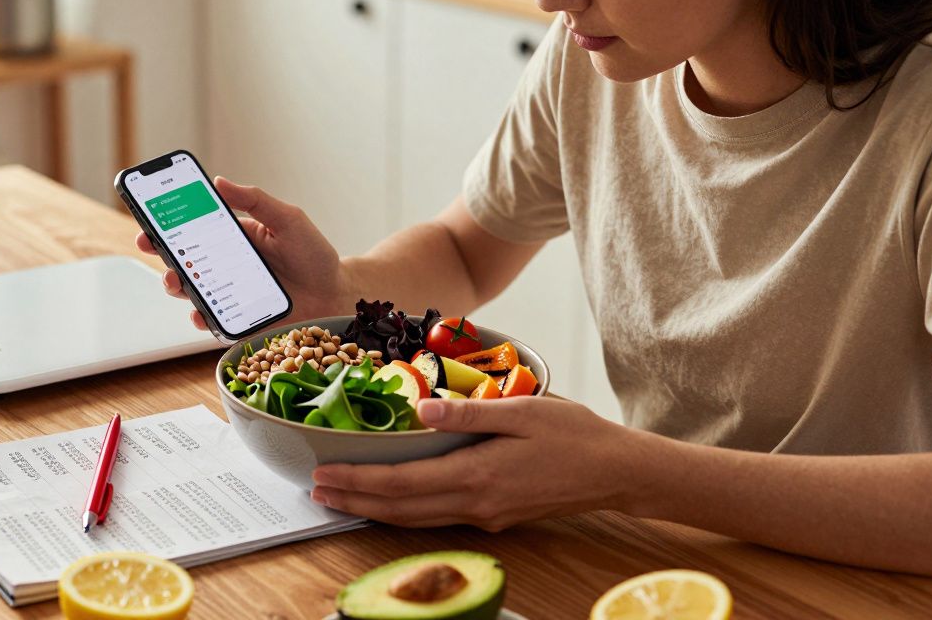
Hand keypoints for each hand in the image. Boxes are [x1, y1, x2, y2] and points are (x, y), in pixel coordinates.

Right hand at [135, 176, 346, 330]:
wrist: (336, 295)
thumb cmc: (314, 255)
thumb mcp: (288, 219)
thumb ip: (255, 200)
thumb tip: (219, 182)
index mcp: (234, 239)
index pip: (194, 229)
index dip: (168, 223)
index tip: (150, 215)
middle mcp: (227, 268)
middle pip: (185, 260)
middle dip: (161, 252)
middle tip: (150, 244)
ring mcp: (231, 295)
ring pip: (191, 291)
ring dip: (176, 285)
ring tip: (174, 279)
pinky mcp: (239, 320)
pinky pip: (213, 322)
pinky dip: (202, 319)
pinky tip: (200, 314)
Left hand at [309, 396, 659, 530]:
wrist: (616, 472)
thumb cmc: (574, 435)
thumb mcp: (523, 411)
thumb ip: (469, 414)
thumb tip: (421, 412)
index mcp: (478, 475)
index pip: (402, 483)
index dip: (358, 481)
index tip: (324, 474)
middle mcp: (476, 504)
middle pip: (400, 509)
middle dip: (354, 501)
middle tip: (315, 492)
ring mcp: (485, 516)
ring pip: (416, 519)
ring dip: (374, 510)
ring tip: (340, 498)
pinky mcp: (495, 517)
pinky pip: (438, 518)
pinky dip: (405, 512)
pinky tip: (392, 501)